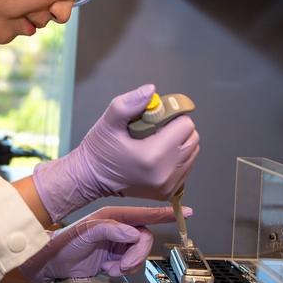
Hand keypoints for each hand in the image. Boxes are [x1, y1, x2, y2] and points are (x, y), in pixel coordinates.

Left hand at [19, 206, 192, 282]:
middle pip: (145, 239)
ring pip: (140, 254)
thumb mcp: (85, 232)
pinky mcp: (116, 258)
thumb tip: (132, 231)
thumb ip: (109, 229)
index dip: (164, 214)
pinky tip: (108, 269)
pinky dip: (122, 271)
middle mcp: (119, 228)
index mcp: (114, 216)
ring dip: (129, 264)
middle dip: (137, 254)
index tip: (184, 212)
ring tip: (111, 267)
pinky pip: (132, 265)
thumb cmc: (64, 242)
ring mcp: (118, 244)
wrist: (52, 263)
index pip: (144, 214)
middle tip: (123, 264)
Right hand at [33, 84, 199, 220]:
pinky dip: (176, 159)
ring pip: (191, 153)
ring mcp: (168, 186)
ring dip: (178, 144)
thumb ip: (130, 103)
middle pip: (192, 139)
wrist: (90, 178)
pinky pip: (185, 167)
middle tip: (155, 130)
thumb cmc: (99, 150)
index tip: (155, 119)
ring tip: (154, 143)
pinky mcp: (168, 192)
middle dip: (177, 130)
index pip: (185, 126)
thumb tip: (151, 90)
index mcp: (154, 156)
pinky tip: (156, 156)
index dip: (171, 117)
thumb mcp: (109, 122)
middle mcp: (165, 174)